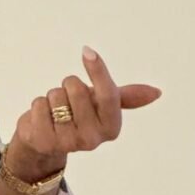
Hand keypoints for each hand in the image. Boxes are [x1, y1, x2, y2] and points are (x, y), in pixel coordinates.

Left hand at [5, 46, 161, 180]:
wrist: (45, 141)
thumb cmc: (76, 116)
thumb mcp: (101, 105)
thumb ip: (125, 97)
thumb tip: (157, 92)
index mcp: (111, 127)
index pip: (108, 95)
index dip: (98, 71)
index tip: (87, 51)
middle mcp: (93, 139)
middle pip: (76, 88)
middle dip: (68, 87)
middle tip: (68, 102)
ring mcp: (68, 142)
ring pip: (55, 95)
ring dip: (51, 98)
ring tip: (54, 112)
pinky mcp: (44, 141)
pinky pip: (38, 105)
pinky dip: (37, 105)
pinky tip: (42, 119)